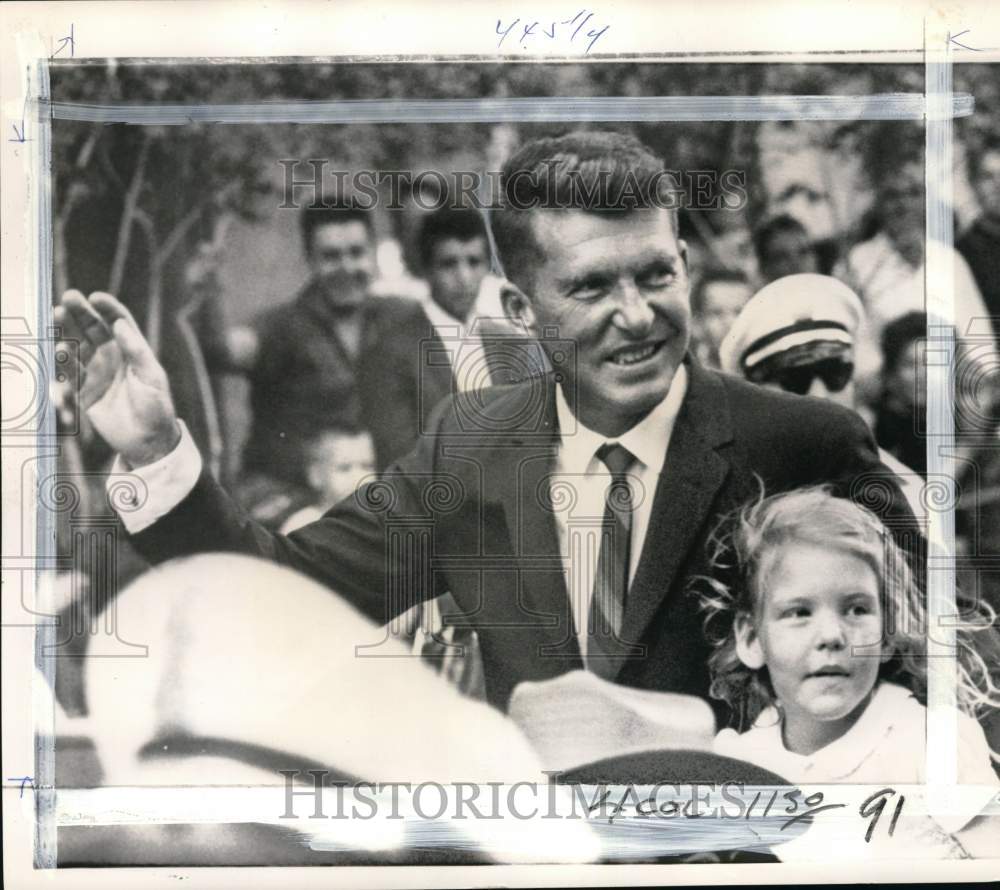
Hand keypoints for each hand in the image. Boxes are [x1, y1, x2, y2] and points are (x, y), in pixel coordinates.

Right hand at [54, 290, 180, 467]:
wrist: (148, 442)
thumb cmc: (157, 408)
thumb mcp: (151, 378)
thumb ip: (136, 351)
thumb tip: (120, 324)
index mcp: (133, 351)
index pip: (119, 322)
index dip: (108, 308)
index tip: (95, 297)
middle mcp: (113, 358)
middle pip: (93, 329)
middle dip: (80, 313)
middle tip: (68, 298)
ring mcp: (97, 373)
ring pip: (78, 346)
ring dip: (67, 331)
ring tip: (57, 318)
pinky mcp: (84, 391)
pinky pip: (70, 373)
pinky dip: (63, 362)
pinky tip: (59, 351)